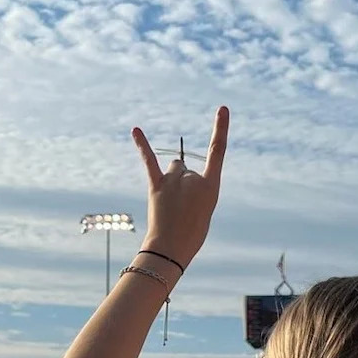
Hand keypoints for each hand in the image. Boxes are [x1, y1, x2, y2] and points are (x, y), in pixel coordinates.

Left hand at [132, 106, 228, 269]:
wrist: (172, 249)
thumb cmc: (191, 233)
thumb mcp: (202, 209)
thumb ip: (193, 186)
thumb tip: (176, 167)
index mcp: (211, 186)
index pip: (218, 152)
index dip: (220, 129)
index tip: (222, 109)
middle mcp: (193, 178)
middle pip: (187, 169)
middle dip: (184, 185)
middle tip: (182, 210)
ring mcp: (174, 181)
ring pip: (173, 169)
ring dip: (171, 181)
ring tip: (170, 205)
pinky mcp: (156, 185)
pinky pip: (149, 161)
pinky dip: (142, 145)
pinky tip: (135, 129)